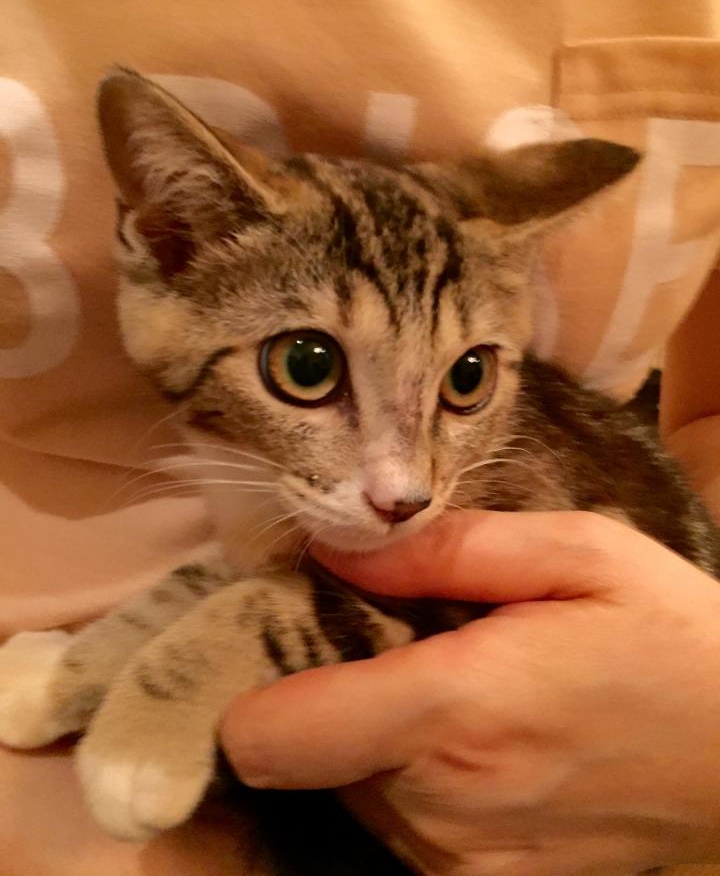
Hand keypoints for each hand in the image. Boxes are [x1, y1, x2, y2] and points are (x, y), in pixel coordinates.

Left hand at [221, 511, 719, 875]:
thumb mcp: (576, 553)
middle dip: (332, 696)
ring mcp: (462, 861)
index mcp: (454, 710)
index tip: (293, 640)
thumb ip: (445, 551)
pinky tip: (483, 738)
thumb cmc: (668, 635)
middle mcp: (440, 804)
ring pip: (350, 789)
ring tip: (457, 685)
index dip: (257, 691)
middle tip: (401, 644)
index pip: (271, 738)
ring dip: (379, 735)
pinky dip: (415, 777)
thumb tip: (335, 548)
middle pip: (306, 755)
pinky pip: (400, 823)